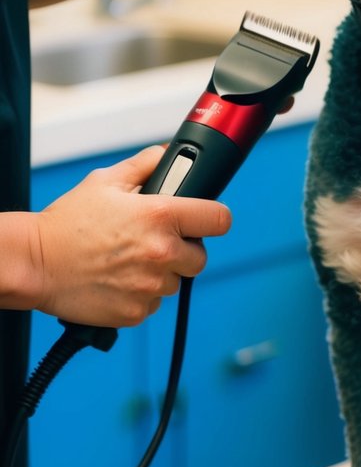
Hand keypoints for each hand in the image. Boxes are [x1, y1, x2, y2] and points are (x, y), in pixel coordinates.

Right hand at [29, 146, 231, 327]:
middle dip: (184, 250)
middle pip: (200, 257)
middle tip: (156, 243)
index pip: (219, 219)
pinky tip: (118, 280)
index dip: (214, 218)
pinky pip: (153, 303)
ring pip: (175, 282)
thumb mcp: (106, 181)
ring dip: (161, 274)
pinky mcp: (136, 312)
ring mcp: (150, 286)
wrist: (35, 264)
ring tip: (129, 261)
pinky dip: (141, 295)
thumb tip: (168, 154)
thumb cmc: (68, 223)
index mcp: (160, 216)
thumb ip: (145, 165)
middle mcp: (161, 253)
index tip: (207, 220)